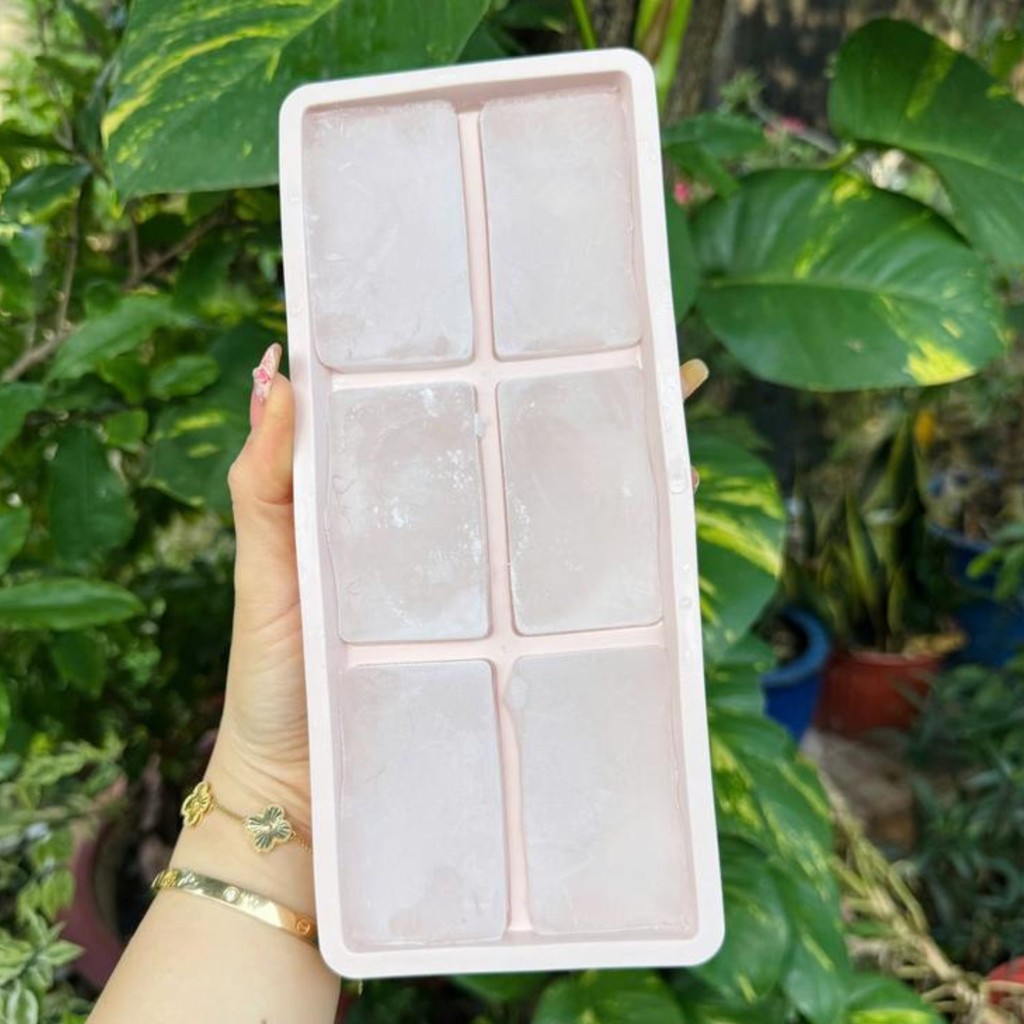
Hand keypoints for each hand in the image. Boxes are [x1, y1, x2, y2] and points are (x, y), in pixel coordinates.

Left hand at [207, 348, 709, 829]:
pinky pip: (578, 588)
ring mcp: (490, 590)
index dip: (496, 373)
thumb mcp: (264, 566)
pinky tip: (665, 512)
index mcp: (397, 504)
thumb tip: (281, 372)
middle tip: (646, 354)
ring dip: (624, 462)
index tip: (539, 315)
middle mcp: (455, 537)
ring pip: (567, 513)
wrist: (300, 784)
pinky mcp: (512, 640)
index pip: (453, 422)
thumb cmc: (274, 674)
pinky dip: (627, 550)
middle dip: (591, 404)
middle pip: (530, 457)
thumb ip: (265, 481)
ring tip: (671, 410)